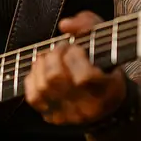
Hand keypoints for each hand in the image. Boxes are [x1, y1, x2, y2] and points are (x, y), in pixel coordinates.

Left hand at [24, 11, 126, 125]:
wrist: (108, 100)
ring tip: (49, 56)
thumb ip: (88, 24)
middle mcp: (88, 108)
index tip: (76, 46)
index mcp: (108, 91)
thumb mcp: (106, 39)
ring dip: (41, 64)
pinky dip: (32, 78)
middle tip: (60, 48)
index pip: (84, 76)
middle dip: (54, 55)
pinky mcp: (54, 116)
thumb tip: (64, 26)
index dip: (74, 54)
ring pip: (42, 87)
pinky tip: (41, 69)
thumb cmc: (106, 64)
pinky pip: (33, 97)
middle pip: (56, 78)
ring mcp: (69, 115)